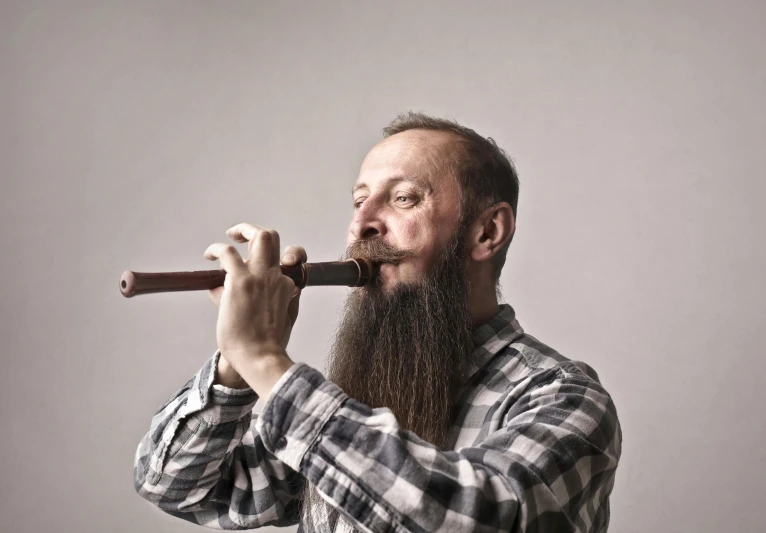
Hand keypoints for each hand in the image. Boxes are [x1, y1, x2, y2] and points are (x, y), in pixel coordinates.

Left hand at [204, 223, 305, 375]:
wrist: (260, 358)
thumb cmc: (265, 346)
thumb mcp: (278, 321)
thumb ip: (260, 303)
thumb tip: (223, 290)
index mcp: (288, 287)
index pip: (288, 262)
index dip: (279, 260)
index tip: (264, 270)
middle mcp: (277, 277)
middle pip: (275, 240)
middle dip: (256, 231)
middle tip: (240, 236)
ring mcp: (260, 277)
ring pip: (260, 236)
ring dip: (242, 230)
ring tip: (229, 236)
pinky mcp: (240, 281)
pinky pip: (227, 253)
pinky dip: (217, 250)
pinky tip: (209, 255)